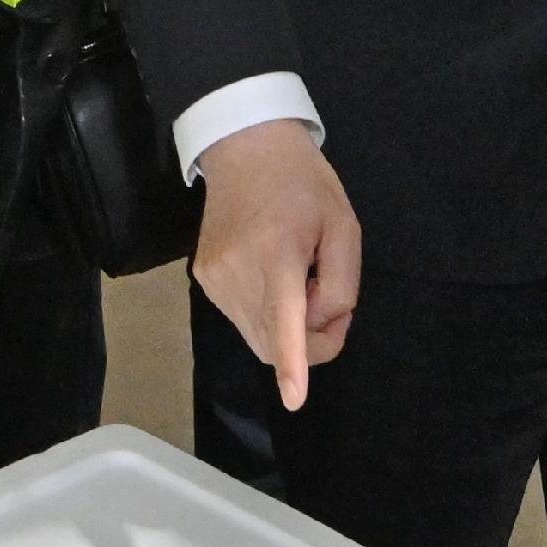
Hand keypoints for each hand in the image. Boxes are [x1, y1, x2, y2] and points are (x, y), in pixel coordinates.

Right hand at [193, 121, 360, 410]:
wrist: (244, 148)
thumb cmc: (303, 183)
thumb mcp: (343, 224)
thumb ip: (340, 282)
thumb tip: (318, 322)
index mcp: (278, 252)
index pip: (283, 316)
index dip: (290, 362)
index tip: (293, 397)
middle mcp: (238, 270)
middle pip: (275, 341)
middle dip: (311, 342)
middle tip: (332, 302)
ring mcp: (214, 278)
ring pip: (257, 336)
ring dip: (288, 329)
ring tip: (301, 281)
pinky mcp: (203, 279)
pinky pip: (242, 319)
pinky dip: (267, 315)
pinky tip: (274, 277)